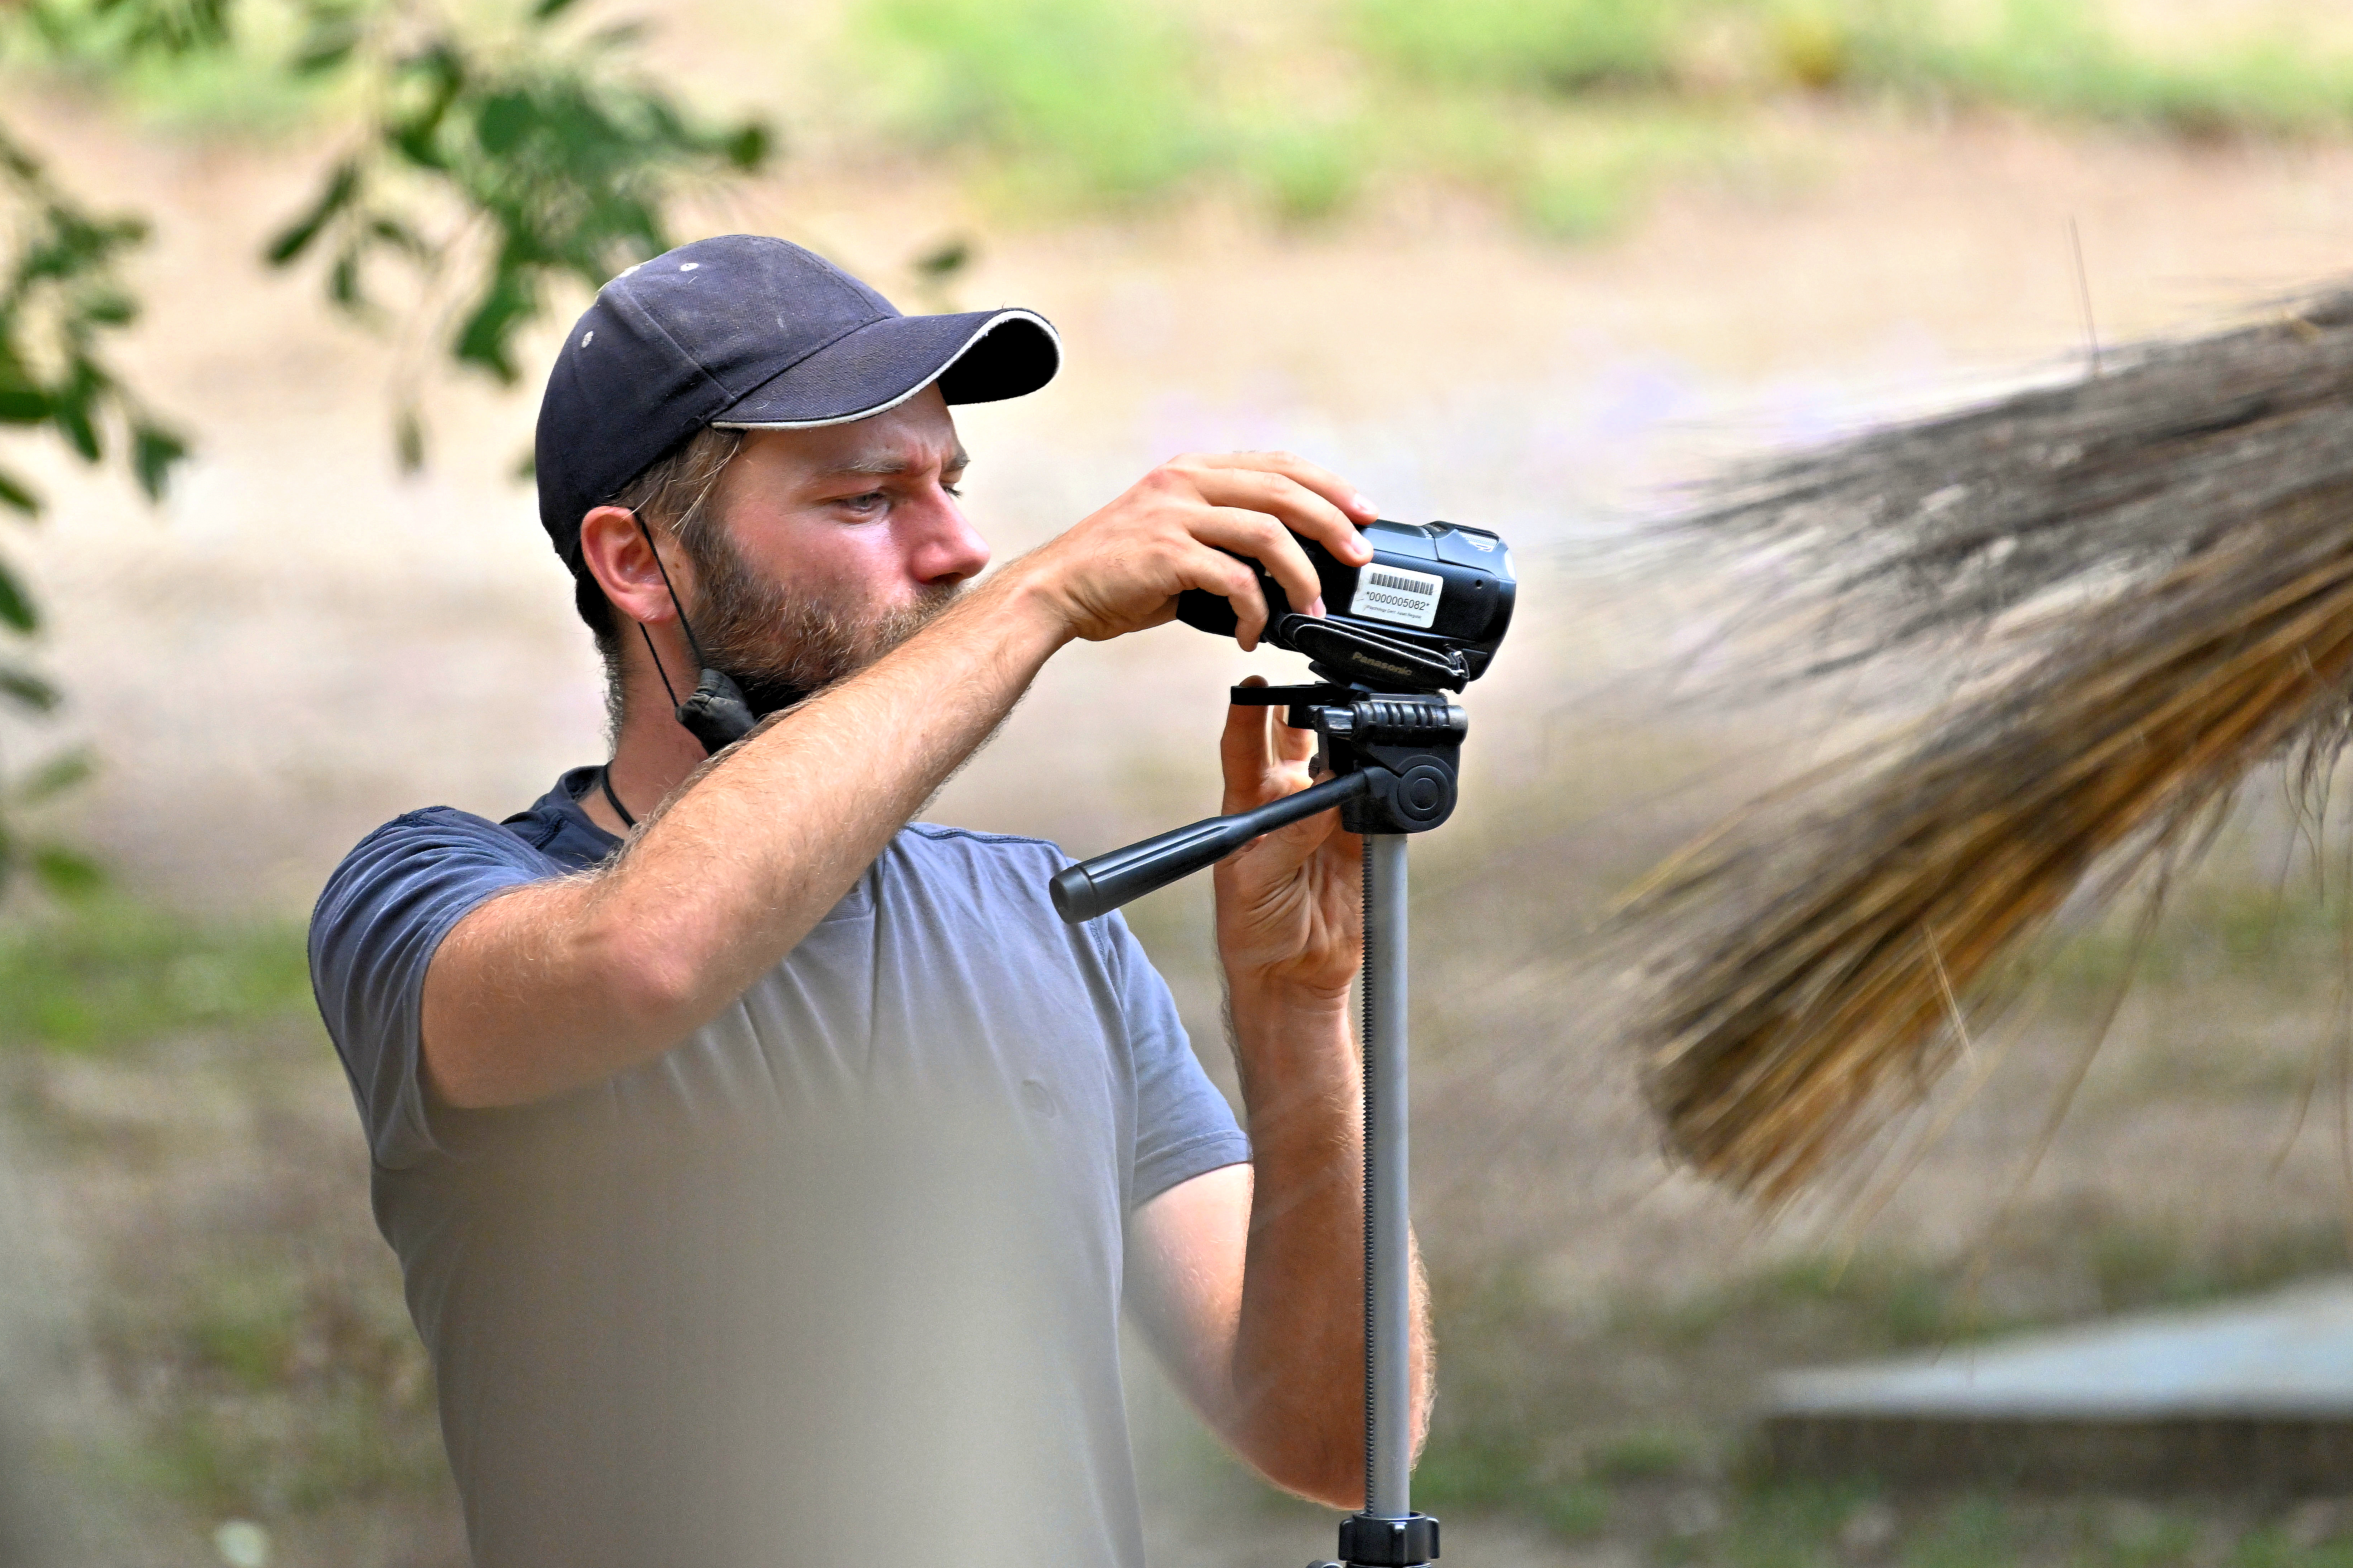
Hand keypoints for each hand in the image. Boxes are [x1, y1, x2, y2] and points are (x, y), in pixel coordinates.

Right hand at [1011, 452, 1376, 651]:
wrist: (1055, 591)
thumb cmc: (1117, 573)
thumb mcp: (1175, 535)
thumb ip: (1224, 536)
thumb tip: (1282, 566)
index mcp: (1194, 470)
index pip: (1278, 464)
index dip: (1328, 486)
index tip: (1362, 513)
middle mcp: (1186, 481)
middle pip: (1283, 490)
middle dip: (1333, 524)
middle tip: (1359, 558)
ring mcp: (1174, 513)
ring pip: (1267, 533)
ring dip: (1302, 576)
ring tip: (1313, 609)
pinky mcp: (1166, 552)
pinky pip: (1233, 579)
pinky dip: (1255, 610)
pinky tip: (1255, 632)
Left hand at [1212, 678, 1362, 1002]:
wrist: (1292, 978)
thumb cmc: (1252, 932)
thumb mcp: (1255, 883)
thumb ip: (1289, 838)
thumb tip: (1323, 795)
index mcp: (1247, 808)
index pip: (1242, 749)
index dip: (1247, 713)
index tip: (1253, 683)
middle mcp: (1286, 806)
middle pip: (1295, 742)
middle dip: (1306, 710)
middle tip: (1318, 687)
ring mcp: (1325, 822)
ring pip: (1339, 768)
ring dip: (1347, 747)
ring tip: (1356, 727)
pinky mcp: (1358, 842)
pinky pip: (1372, 807)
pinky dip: (1379, 790)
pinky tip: (1381, 775)